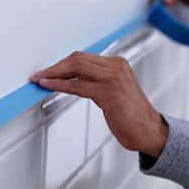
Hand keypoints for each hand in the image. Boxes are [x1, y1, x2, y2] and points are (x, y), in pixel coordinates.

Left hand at [30, 51, 167, 157]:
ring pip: (76, 68)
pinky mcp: (108, 92)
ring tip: (40, 79)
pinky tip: (48, 85)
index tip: (49, 70)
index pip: (83, 57)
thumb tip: (72, 78)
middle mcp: (116, 66)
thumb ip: (98, 81)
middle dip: (55, 67)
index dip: (62, 63)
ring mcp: (113, 78)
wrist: (148, 131)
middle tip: (40, 74)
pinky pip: (77, 85)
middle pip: (77, 59)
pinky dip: (59, 84)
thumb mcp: (115, 91)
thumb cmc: (132, 115)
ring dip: (54, 73)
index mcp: (118, 63)